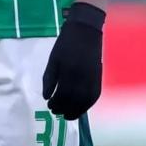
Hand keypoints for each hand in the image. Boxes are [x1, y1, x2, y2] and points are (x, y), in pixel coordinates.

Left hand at [42, 2, 104, 119]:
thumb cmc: (65, 43)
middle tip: (56, 112)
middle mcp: (82, 77)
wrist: (85, 30)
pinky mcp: (99, 76)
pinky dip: (88, 105)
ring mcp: (92, 77)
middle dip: (64, 109)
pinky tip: (81, 108)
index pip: (62, 95)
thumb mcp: (53, 58)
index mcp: (68, 71)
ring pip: (86, 101)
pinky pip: (95, 95)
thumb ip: (49, 78)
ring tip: (68, 115)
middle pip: (74, 101)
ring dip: (77, 111)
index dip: (56, 103)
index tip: (49, 106)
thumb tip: (46, 96)